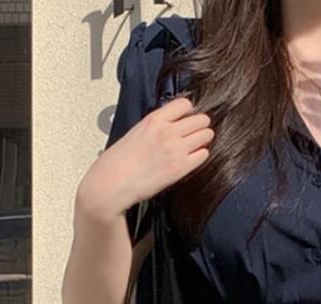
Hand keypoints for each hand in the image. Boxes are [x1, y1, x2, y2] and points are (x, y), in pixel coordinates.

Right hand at [78, 96, 213, 224]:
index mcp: (154, 119)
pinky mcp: (181, 168)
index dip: (189, 112)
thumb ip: (156, 126)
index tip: (187, 118)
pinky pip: (204, 155)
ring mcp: (176, 149)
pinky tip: (192, 159)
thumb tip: (171, 126)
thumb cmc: (118, 161)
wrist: (113, 183)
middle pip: (201, 119)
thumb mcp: (136, 132)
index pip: (185, 104)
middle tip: (195, 134)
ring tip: (195, 146)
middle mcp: (167, 131)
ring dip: (203, 139)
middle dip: (200, 126)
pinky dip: (201, 156)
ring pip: (206, 134)